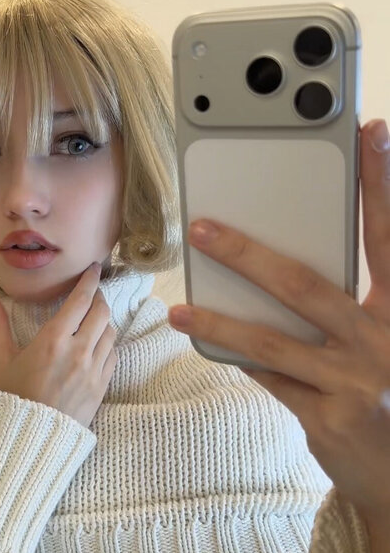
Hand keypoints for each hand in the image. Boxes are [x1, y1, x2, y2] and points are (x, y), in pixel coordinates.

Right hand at [0, 264, 116, 428]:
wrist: (29, 441)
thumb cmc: (11, 399)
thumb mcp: (1, 360)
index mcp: (53, 340)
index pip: (81, 300)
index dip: (89, 280)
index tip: (92, 268)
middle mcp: (78, 351)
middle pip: (101, 312)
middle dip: (99, 298)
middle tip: (92, 293)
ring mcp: (93, 370)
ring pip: (110, 333)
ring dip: (103, 321)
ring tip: (93, 319)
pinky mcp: (102, 387)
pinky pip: (113, 356)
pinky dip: (108, 344)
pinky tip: (97, 344)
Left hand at [167, 118, 389, 530]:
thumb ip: (363, 302)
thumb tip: (298, 257)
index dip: (383, 185)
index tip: (371, 134)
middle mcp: (382, 342)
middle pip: (306, 285)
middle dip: (247, 254)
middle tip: (202, 226)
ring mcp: (353, 383)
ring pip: (271, 340)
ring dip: (219, 318)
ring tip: (181, 304)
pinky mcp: (327, 418)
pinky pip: (270, 377)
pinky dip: (239, 355)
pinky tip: (209, 337)